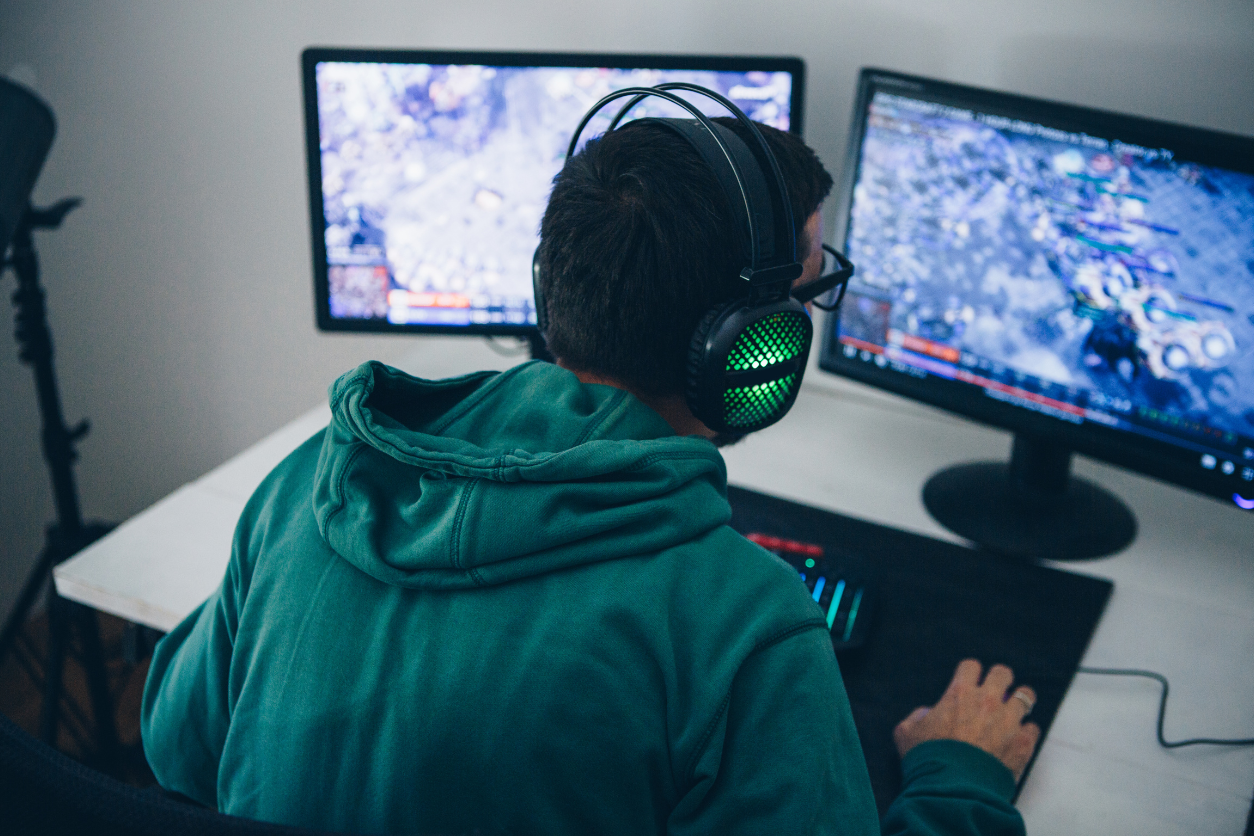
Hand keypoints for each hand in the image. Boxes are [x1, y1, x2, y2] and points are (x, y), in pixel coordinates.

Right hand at [893, 659, 1040, 781]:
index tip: (969, 683)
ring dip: (1019, 702)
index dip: (970, 674)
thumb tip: (927, 714)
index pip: (971, 666)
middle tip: (995, 693)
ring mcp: (1009, 721)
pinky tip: (1017, 739)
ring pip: (1026, 696)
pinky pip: (1033, 728)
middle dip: (999, 680)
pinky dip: (1026, 732)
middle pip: (1003, 673)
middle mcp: (987, 701)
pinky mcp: (1024, 743)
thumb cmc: (928, 760)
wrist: (953, 790)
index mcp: (959, 693)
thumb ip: (917, 717)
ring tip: (1013, 712)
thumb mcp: (907, 733)